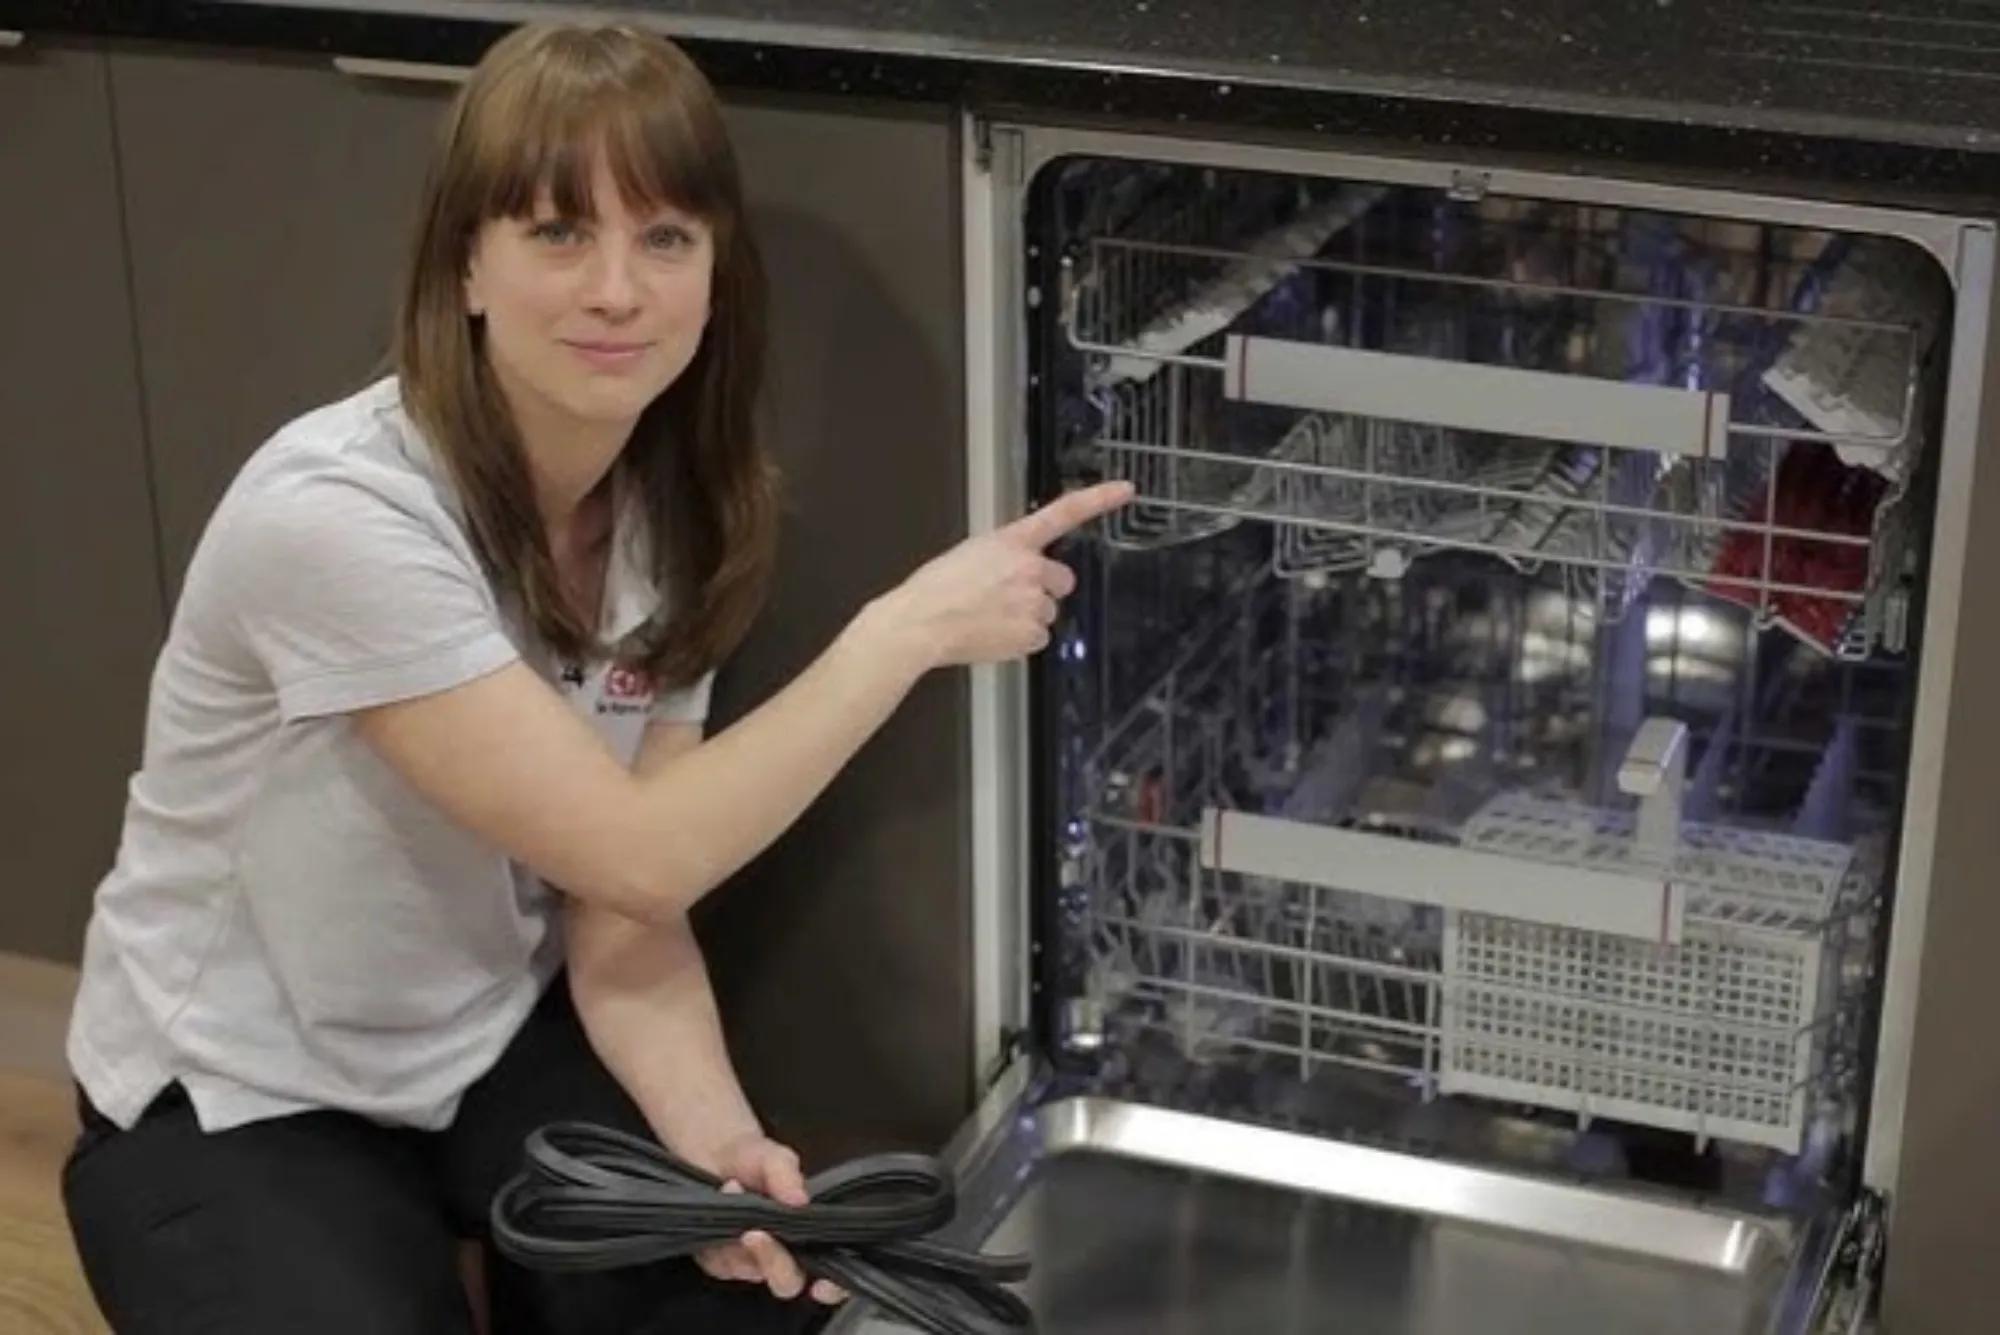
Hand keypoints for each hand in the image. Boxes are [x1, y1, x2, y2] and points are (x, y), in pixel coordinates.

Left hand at [694, 1133, 845, 1305]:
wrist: (708, 1152)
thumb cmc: (751, 1158)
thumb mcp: (772, 1157)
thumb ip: (786, 1174)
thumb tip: (800, 1201)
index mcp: (808, 1235)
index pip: (832, 1275)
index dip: (833, 1286)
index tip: (822, 1284)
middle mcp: (781, 1255)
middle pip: (787, 1281)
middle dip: (774, 1261)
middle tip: (756, 1233)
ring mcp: (747, 1262)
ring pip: (750, 1271)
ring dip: (740, 1240)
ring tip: (732, 1188)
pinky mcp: (717, 1261)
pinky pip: (719, 1263)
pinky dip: (718, 1234)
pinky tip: (720, 1196)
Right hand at [871, 480, 1134, 671]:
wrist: (920, 623)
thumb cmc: (935, 590)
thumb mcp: (971, 554)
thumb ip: (1005, 557)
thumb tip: (1016, 572)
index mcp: (1012, 541)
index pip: (1063, 513)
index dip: (1098, 499)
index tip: (1126, 490)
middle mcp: (1030, 568)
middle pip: (1062, 581)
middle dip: (1044, 590)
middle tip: (1009, 599)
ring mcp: (1034, 602)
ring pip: (1047, 613)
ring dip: (1027, 618)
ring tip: (989, 618)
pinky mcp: (1032, 634)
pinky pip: (1037, 639)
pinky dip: (1019, 641)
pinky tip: (992, 635)